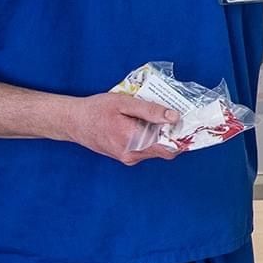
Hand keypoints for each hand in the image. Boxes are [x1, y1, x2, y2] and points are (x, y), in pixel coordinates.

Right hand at [64, 93, 180, 165]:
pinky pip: (146, 150)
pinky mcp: (125, 157)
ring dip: (162, 137)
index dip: (182, 137)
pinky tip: (144, 125)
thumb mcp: (124, 103)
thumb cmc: (96, 110)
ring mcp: (128, 158)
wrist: (73, 122)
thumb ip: (150, 111)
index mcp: (133, 141)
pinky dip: (151, 139)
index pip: (169, 148)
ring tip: (157, 118)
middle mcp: (132, 155)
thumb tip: (174, 117)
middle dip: (173, 135)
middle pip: (165, 150)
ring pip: (156, 150)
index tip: (189, 124)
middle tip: (174, 117)